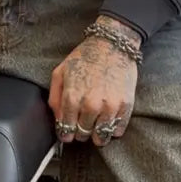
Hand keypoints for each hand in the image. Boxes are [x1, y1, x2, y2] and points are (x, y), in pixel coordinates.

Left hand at [48, 16, 140, 146]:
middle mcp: (91, 105)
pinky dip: (112, 129)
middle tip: (81, 123)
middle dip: (80, 132)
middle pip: (83, 135)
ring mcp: (110, 106)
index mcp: (72, 97)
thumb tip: (58, 120)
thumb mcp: (60, 72)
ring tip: (95, 124)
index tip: (67, 132)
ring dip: (96, 134)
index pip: (66, 130)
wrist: (112, 44)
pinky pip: (118, 130)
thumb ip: (55, 99)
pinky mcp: (126, 105)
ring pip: (101, 137)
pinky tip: (107, 119)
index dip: (65, 133)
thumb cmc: (85, 57)